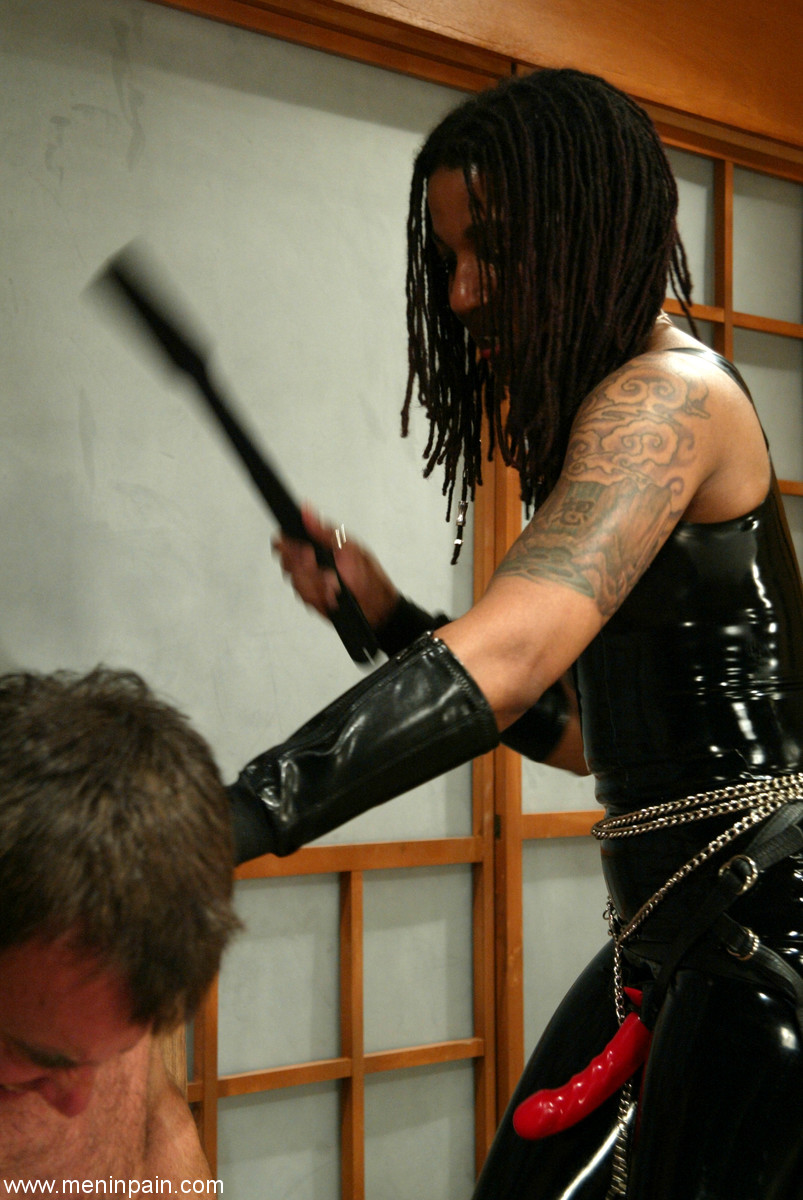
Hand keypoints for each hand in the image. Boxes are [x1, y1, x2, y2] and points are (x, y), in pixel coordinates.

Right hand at [272, 505, 398, 629]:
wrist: (376, 603)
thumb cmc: (365, 573)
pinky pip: (305, 598)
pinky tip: (333, 595)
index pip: (286, 541)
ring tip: (335, 583)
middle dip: (307, 567)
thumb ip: (324, 531)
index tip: (305, 551)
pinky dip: (321, 596)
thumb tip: (307, 509)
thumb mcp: (348, 547)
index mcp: (315, 546)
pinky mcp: (311, 600)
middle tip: (325, 570)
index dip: (286, 545)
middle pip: (287, 563)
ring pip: (296, 582)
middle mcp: (308, 564)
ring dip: (318, 583)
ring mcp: (308, 582)